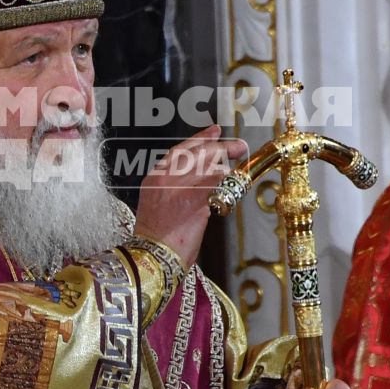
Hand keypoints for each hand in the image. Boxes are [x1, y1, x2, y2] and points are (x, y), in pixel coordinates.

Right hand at [133, 126, 247, 269]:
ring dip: (227, 168)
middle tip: (238, 145)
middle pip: (197, 154)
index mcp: (153, 179)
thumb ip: (175, 190)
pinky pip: (216, 183)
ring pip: (209, 166)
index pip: (179, 150)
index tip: (214, 131)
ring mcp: (177, 188)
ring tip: (238, 168)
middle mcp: (164, 179)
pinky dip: (227, 182)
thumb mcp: (157, 207)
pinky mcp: (192, 200)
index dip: (200, 139)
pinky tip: (234, 181)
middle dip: (221, 147)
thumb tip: (202, 182)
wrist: (150, 257)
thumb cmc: (156, 240)